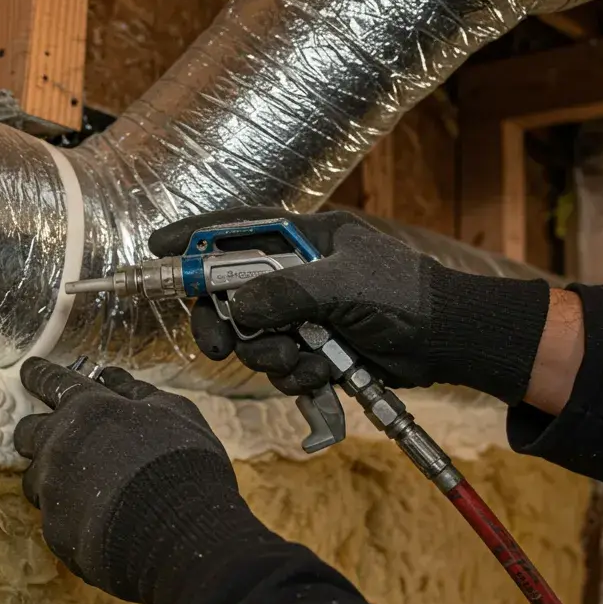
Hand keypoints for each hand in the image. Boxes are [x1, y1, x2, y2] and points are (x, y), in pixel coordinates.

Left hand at [15, 357, 269, 603]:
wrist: (178, 530)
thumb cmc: (182, 462)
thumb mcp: (173, 411)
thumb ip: (136, 391)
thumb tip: (109, 376)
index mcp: (86, 408)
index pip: (50, 380)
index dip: (39, 375)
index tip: (30, 371)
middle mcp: (58, 444)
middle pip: (26, 432)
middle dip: (36, 433)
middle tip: (57, 440)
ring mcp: (52, 489)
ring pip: (35, 479)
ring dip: (52, 479)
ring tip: (83, 491)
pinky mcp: (54, 530)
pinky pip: (54, 518)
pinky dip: (71, 516)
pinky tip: (96, 523)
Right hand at [149, 207, 552, 403]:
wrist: (445, 340)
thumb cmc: (404, 295)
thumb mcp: (344, 285)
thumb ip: (287, 291)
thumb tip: (238, 306)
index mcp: (302, 239)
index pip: (235, 229)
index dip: (192, 238)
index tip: (157, 248)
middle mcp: (295, 273)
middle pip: (229, 293)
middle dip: (224, 322)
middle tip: (220, 344)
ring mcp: (302, 312)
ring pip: (252, 337)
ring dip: (272, 356)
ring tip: (307, 357)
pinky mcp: (312, 347)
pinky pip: (279, 365)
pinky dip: (297, 374)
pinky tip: (324, 370)